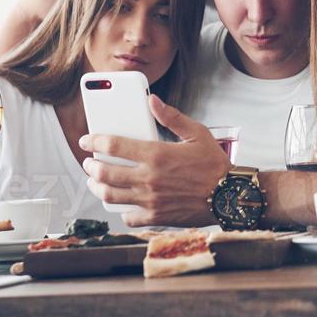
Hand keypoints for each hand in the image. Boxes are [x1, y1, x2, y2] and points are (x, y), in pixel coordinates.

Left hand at [80, 96, 227, 227]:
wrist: (229, 196)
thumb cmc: (214, 164)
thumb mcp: (197, 133)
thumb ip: (171, 117)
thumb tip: (152, 100)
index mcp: (157, 154)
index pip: (113, 146)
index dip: (94, 141)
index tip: (86, 139)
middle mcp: (149, 178)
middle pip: (105, 173)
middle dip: (91, 166)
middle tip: (89, 162)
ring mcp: (151, 199)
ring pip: (110, 195)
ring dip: (97, 188)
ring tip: (95, 182)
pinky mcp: (156, 216)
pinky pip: (129, 216)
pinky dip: (121, 210)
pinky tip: (122, 203)